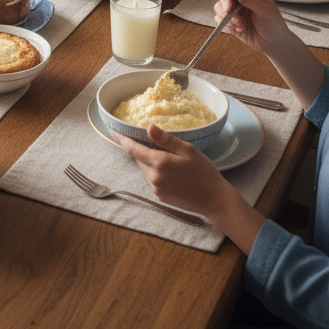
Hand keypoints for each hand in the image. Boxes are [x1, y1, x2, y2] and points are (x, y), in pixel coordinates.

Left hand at [114, 126, 228, 215]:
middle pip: (140, 159)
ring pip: (146, 169)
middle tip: (156, 143)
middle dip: (143, 149)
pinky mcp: (160, 196)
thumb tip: (148, 128)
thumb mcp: (188, 150)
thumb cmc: (204, 173)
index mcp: (159, 163)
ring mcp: (156, 188)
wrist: (215, 200)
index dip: (122, 139)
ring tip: (171, 159)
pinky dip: (157, 172)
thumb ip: (166, 140)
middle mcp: (154, 177)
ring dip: (151, 161)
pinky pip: (153, 179)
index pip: (133, 149)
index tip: (114, 131)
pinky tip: (173, 172)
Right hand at [215, 0, 290, 55]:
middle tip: (228, 10)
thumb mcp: (266, 11)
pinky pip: (219, 19)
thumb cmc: (273, 24)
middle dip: (224, 1)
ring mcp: (234, 9)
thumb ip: (252, 1)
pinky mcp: (229, 20)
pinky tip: (238, 30)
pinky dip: (226, 25)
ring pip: (219, 6)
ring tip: (240, 24)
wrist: (272, 42)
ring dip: (226, 16)